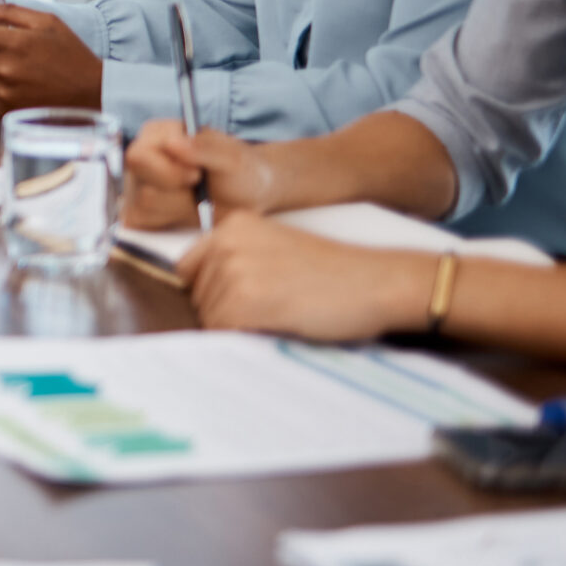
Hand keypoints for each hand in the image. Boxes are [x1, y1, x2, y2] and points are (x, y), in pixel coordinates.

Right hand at [121, 119, 278, 229]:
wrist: (247, 196)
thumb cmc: (240, 171)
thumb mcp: (232, 158)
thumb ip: (204, 148)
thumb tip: (172, 144)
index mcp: (157, 134)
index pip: (139, 155)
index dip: (166, 170)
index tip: (196, 175)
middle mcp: (143, 157)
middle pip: (138, 182)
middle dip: (173, 191)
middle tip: (199, 186)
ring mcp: (138, 184)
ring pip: (144, 204)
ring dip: (177, 206)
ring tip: (198, 197)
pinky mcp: (141, 210)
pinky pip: (144, 221)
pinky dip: (170, 220)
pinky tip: (187, 209)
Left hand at [181, 212, 432, 342]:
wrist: (376, 282)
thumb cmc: (334, 274)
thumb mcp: (276, 250)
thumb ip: (237, 262)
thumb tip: (200, 299)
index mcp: (233, 225)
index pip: (188, 270)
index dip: (211, 293)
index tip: (243, 302)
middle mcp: (227, 242)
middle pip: (197, 296)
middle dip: (225, 312)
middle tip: (274, 308)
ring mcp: (234, 270)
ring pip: (209, 318)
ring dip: (239, 328)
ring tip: (281, 315)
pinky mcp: (246, 300)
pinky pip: (223, 333)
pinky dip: (245, 339)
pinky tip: (279, 326)